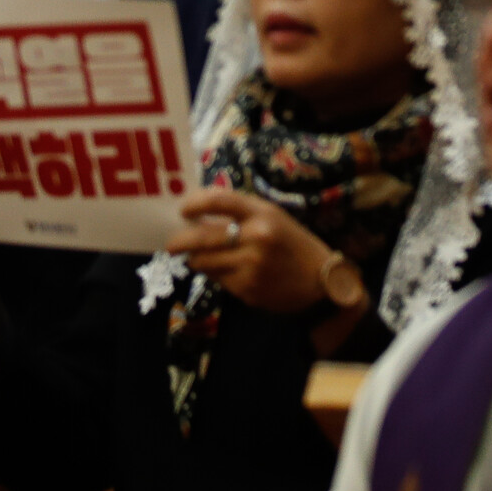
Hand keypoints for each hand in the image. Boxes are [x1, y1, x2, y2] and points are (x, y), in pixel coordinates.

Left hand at [166, 188, 358, 315]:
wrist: (320, 284)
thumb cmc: (293, 244)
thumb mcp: (274, 218)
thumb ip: (243, 213)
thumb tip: (201, 212)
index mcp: (263, 214)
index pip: (219, 200)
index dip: (194, 203)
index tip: (182, 210)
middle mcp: (255, 238)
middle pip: (201, 237)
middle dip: (179, 241)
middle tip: (170, 244)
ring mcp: (250, 266)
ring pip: (203, 261)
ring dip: (195, 259)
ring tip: (197, 257)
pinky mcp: (247, 290)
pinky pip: (217, 279)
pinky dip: (214, 274)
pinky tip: (224, 271)